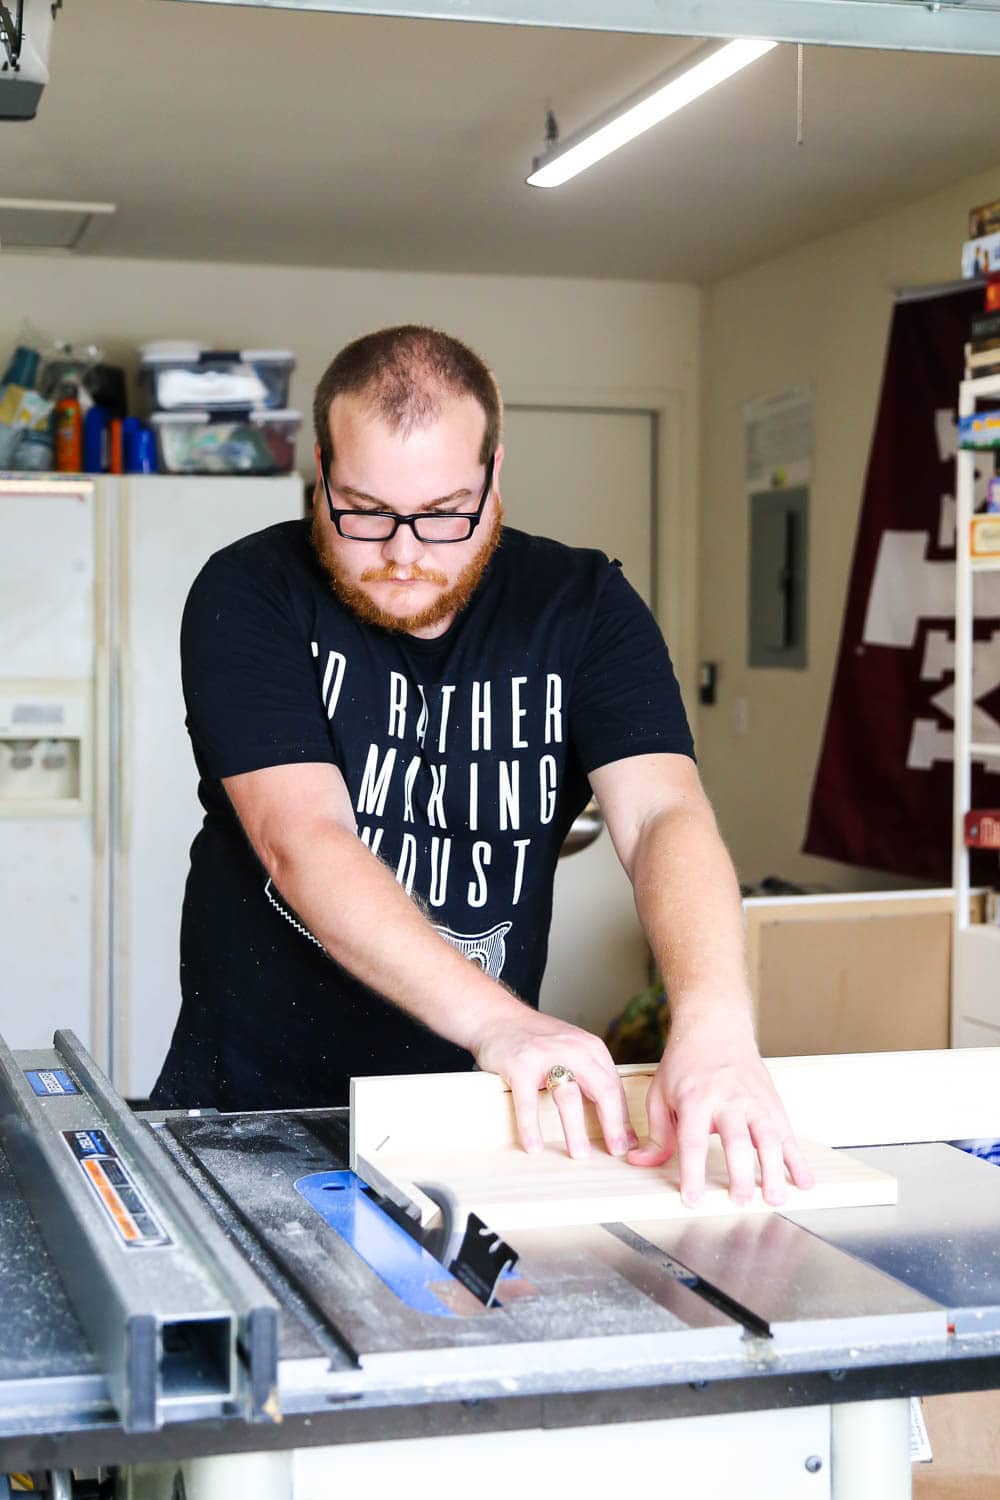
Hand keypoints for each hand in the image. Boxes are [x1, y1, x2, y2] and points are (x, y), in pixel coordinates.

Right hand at [471, 1006, 637, 1159]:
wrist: (499, 1017)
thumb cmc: (539, 1040)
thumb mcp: (574, 1049)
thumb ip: (594, 1078)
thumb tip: (619, 1122)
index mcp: (591, 1049)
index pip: (615, 1087)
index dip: (624, 1119)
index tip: (627, 1144)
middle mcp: (573, 1050)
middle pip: (602, 1090)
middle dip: (612, 1124)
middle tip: (616, 1151)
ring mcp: (545, 1057)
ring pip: (568, 1097)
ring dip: (576, 1129)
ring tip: (579, 1154)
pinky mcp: (519, 1066)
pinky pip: (528, 1101)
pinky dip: (531, 1126)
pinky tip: (534, 1146)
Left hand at [627, 1006, 814, 1206]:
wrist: (716, 1027)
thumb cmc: (685, 1063)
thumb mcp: (660, 1093)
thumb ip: (656, 1133)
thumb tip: (641, 1162)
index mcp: (695, 1099)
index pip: (693, 1141)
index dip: (693, 1172)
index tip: (693, 1199)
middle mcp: (727, 1099)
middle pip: (737, 1140)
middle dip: (740, 1174)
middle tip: (740, 1202)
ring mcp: (754, 1101)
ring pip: (769, 1137)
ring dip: (774, 1170)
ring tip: (775, 1198)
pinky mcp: (772, 1103)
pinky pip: (788, 1133)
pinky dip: (797, 1159)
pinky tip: (804, 1182)